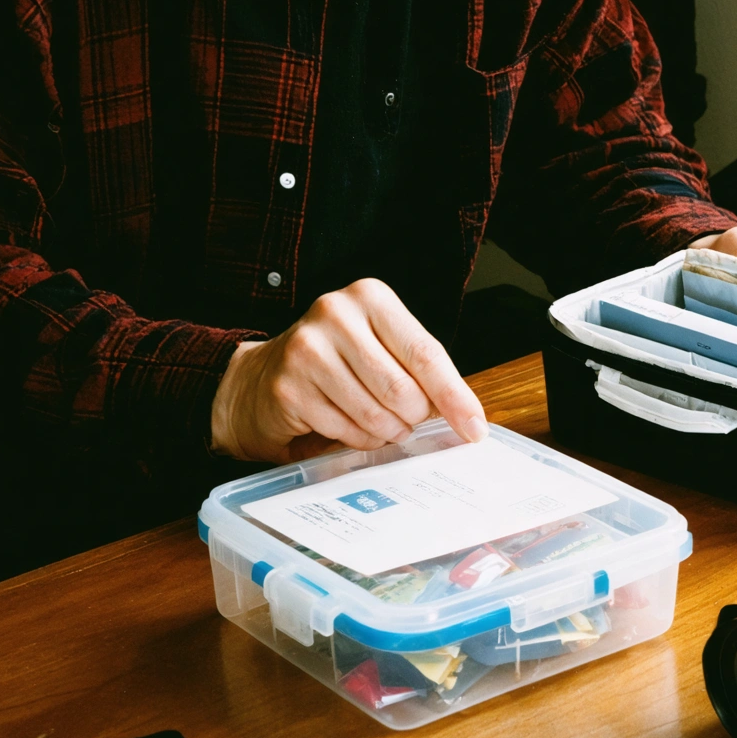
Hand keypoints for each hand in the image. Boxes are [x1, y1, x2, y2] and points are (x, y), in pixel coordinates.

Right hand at [211, 279, 487, 462]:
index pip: (426, 353)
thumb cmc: (338, 363)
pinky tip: (346, 425)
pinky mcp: (289, 387)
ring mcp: (307, 350)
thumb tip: (467, 416)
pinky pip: (347, 431)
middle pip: (404, 390)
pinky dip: (358, 439)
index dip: (455, 396)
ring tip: (377, 421)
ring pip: (377, 415)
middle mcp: (336, 314)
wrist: (261, 377)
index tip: (474, 427)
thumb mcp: (383, 349)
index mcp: (370, 297)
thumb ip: (423, 373)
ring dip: (387, 431)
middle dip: (413, 417)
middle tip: (406, 419)